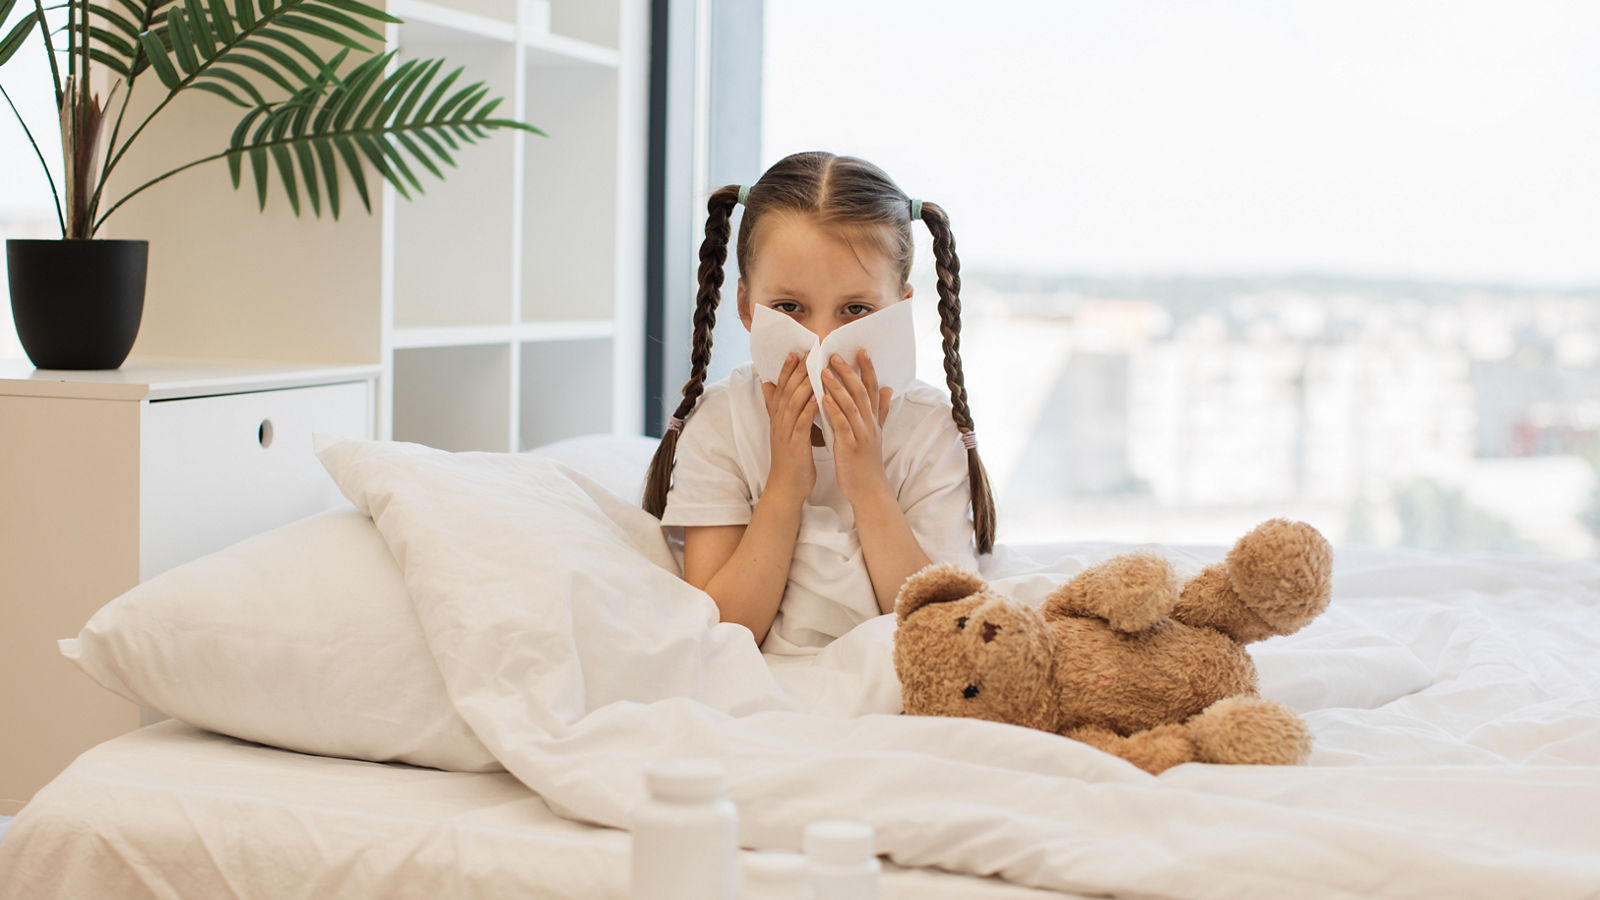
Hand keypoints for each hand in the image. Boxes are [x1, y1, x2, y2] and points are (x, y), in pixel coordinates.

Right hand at [761, 352, 817, 504]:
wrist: (787, 487)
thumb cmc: (791, 459)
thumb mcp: (784, 430)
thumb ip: (778, 408)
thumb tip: (768, 385)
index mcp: (779, 418)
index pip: (782, 388)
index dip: (787, 370)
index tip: (796, 352)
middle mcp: (780, 422)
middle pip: (787, 390)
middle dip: (797, 370)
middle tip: (807, 351)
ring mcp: (786, 432)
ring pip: (794, 402)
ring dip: (804, 384)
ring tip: (815, 367)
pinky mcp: (795, 444)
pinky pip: (802, 422)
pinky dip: (810, 408)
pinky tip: (819, 397)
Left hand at [820, 349, 894, 504]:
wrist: (868, 489)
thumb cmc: (867, 460)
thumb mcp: (876, 432)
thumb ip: (881, 410)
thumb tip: (889, 388)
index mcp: (874, 419)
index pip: (873, 388)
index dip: (868, 369)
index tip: (861, 350)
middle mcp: (870, 424)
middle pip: (862, 392)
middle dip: (849, 372)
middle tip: (835, 355)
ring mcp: (861, 435)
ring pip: (852, 405)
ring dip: (838, 386)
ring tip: (825, 371)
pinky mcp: (850, 447)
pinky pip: (842, 425)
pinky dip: (834, 410)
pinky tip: (824, 398)